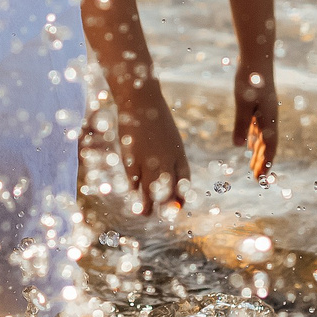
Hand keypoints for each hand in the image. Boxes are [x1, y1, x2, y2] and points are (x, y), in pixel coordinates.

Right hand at [113, 87, 191, 217]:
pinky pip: (133, 180)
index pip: (184, 181)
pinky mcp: (132, 159)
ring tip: (145, 213)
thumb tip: (167, 176)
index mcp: (179, 154)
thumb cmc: (156, 119)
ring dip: (147, 204)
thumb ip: (169, 156)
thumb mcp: (169, 138)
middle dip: (167, 205)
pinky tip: (132, 193)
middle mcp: (166, 161)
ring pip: (149, 190)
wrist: (141, 101)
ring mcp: (148, 161)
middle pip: (169, 190)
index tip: (178, 206)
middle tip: (164, 215)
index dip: (182, 196)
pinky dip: (133, 189)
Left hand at [232, 67, 278, 180]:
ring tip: (253, 164)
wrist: (257, 57)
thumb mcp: (243, 104)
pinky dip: (255, 138)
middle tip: (257, 178)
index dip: (266, 163)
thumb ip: (241, 125)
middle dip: (263, 162)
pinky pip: (259, 127)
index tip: (261, 179)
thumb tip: (239, 147)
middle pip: (268, 145)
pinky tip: (248, 143)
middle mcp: (270, 117)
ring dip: (259, 152)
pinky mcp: (261, 104)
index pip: (270, 148)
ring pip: (264, 136)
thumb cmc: (250, 79)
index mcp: (269, 119)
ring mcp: (267, 111)